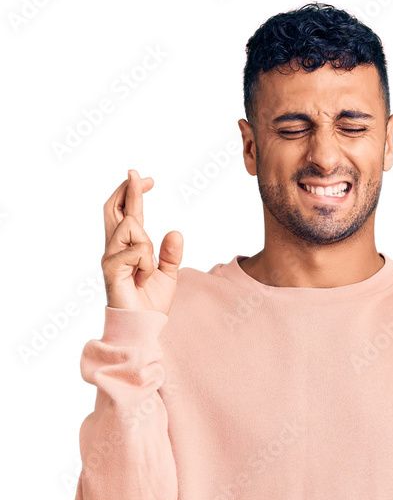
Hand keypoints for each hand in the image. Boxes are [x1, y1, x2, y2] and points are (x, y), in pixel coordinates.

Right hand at [102, 168, 183, 313]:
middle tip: (136, 173)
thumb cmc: (151, 304)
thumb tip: (175, 231)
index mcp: (127, 248)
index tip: (146, 179)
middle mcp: (114, 248)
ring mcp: (110, 256)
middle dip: (126, 189)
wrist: (143, 326)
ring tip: (145, 271)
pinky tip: (141, 279)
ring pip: (131, 226)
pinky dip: (146, 264)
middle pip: (114, 208)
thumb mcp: (168, 274)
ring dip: (147, 245)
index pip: (127, 213)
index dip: (134, 193)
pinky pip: (137, 250)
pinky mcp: (110, 267)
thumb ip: (171, 253)